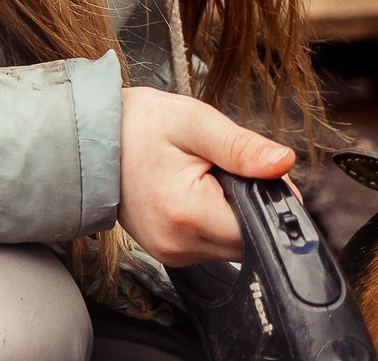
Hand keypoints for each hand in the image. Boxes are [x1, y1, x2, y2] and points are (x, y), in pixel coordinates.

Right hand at [115, 86, 296, 266]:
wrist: (94, 140)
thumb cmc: (140, 127)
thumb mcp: (194, 122)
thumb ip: (241, 146)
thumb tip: (283, 163)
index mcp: (187, 214)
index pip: (258, 226)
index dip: (269, 197)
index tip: (259, 170)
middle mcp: (179, 246)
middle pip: (248, 239)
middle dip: (251, 203)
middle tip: (228, 166)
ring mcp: (172, 254)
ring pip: (232, 244)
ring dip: (234, 212)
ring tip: (209, 176)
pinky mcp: (171, 253)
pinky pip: (212, 243)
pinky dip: (217, 218)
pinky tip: (200, 191)